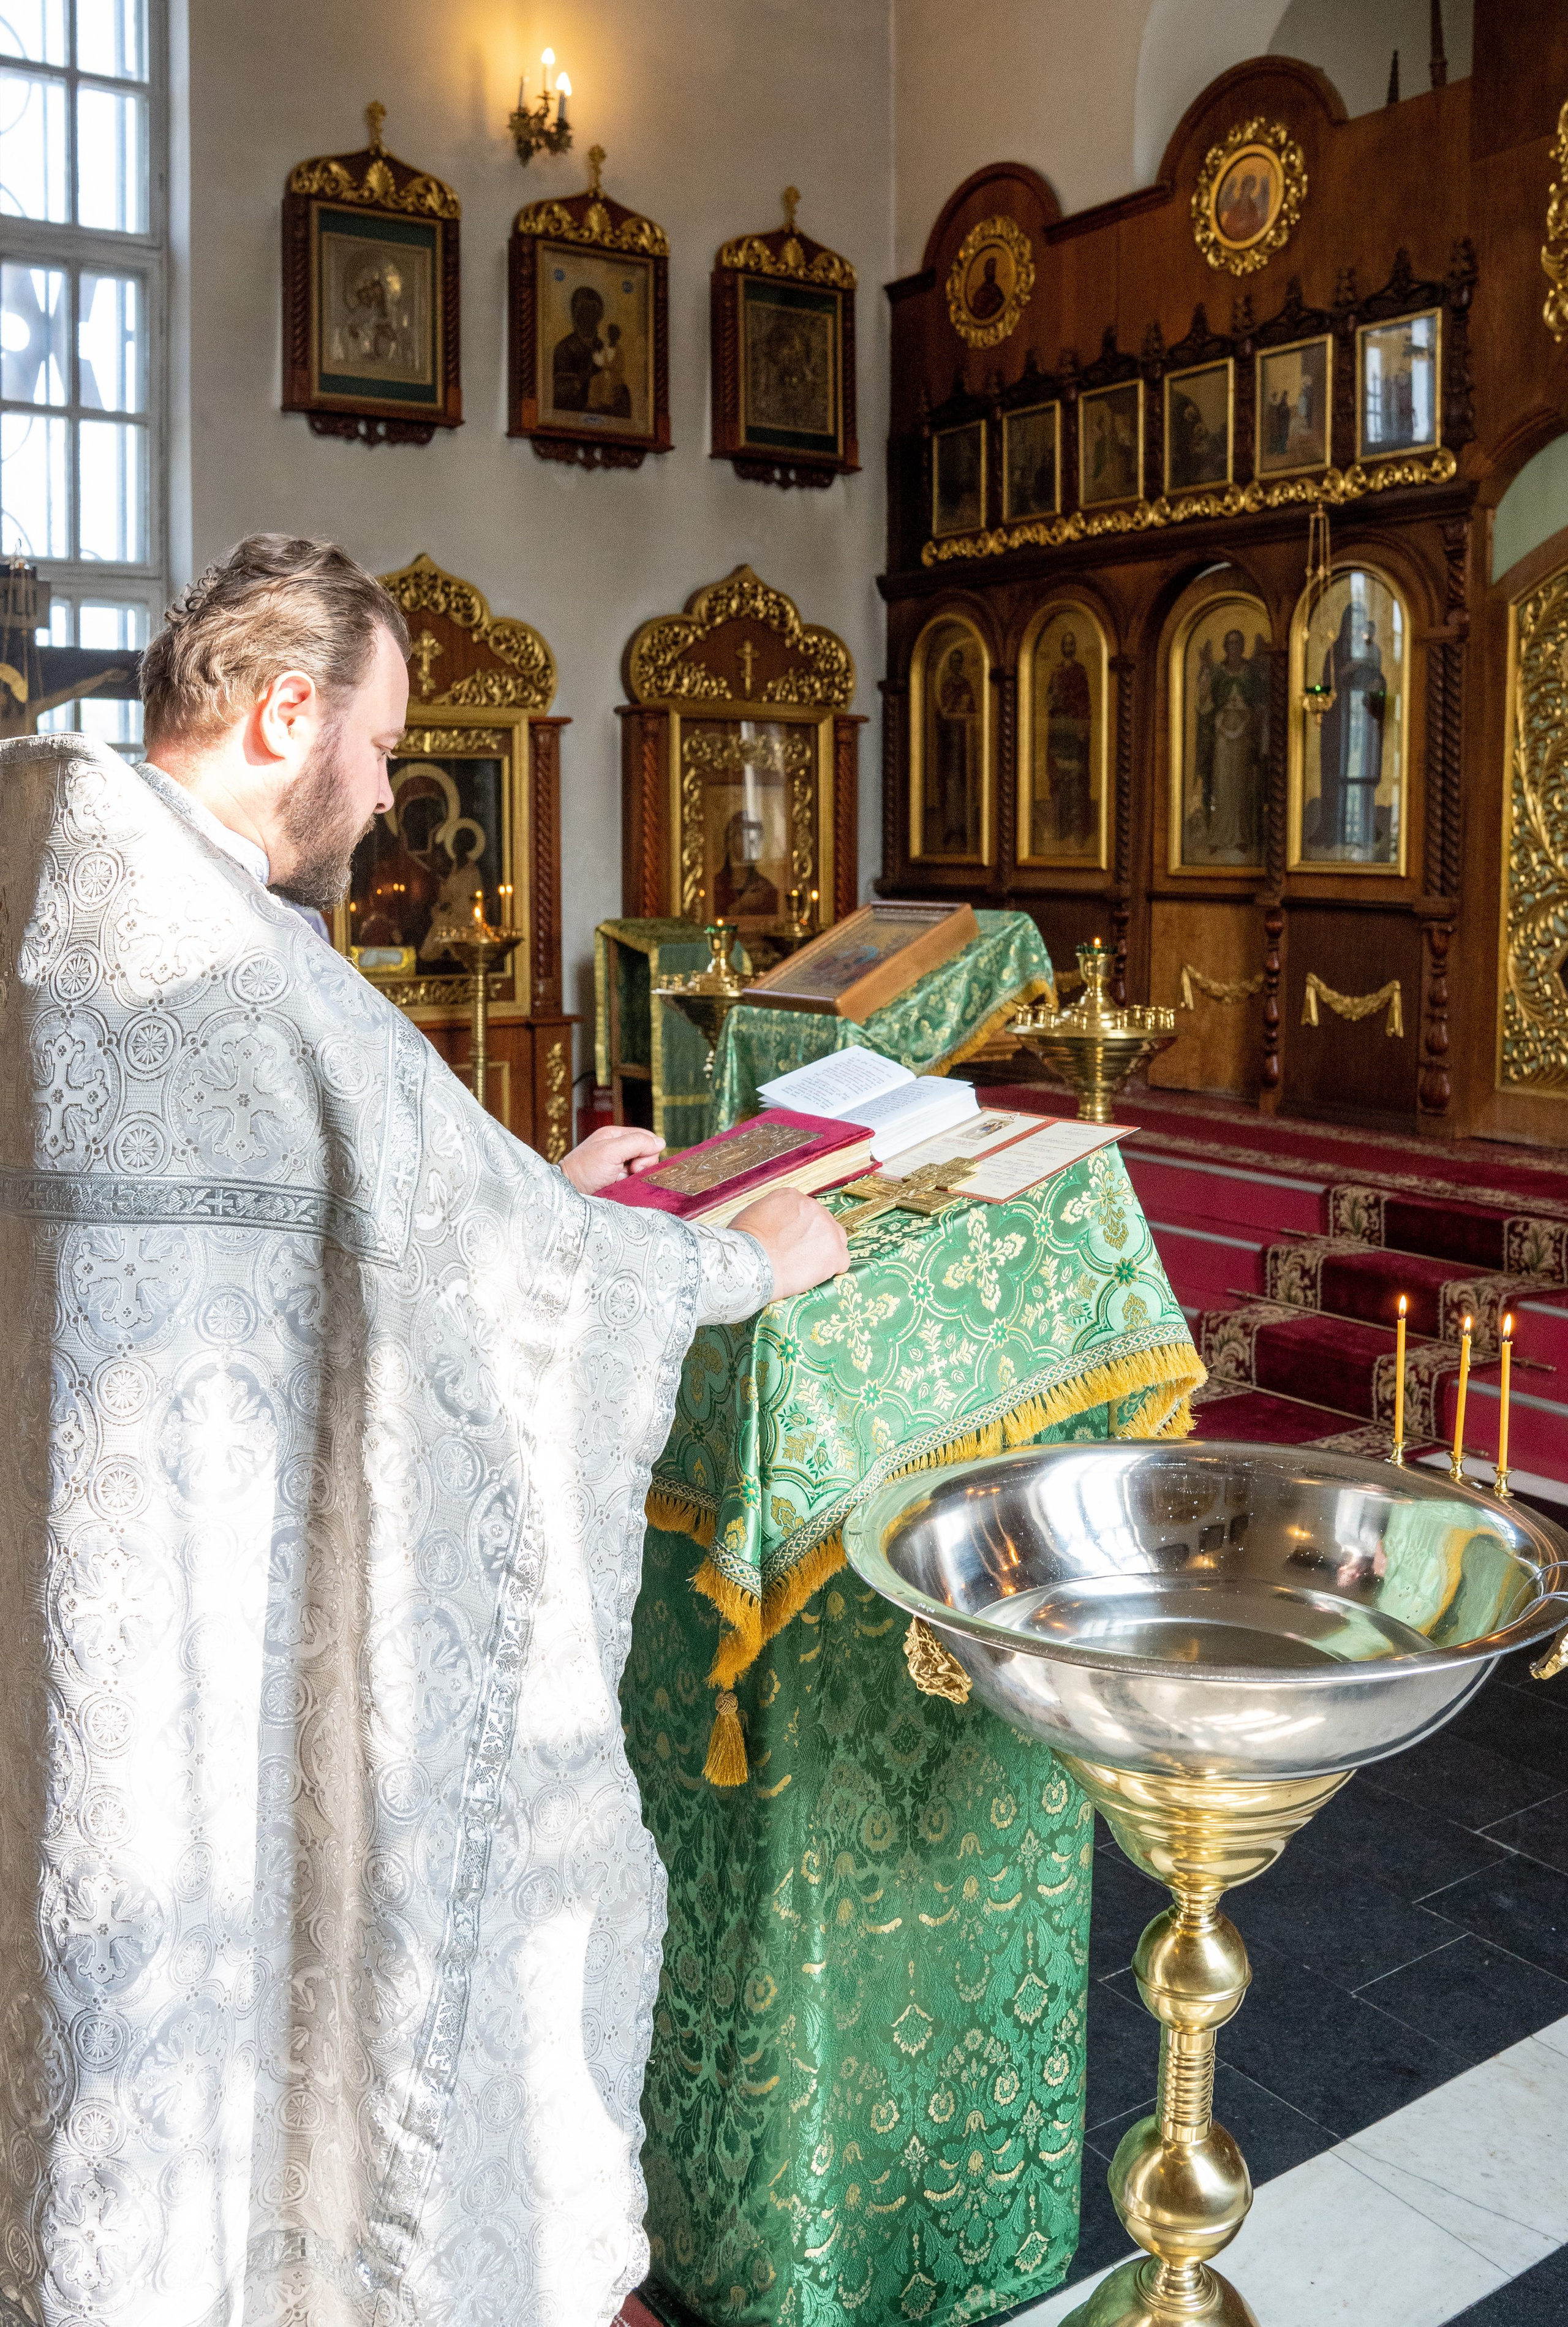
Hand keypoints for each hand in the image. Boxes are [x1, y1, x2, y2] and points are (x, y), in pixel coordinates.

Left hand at [561, 1124, 664, 1194]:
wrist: (568, 1194)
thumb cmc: (584, 1170)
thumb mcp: (610, 1151)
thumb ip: (636, 1143)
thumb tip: (661, 1142)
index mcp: (615, 1135)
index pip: (646, 1137)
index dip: (648, 1150)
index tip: (634, 1164)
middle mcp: (617, 1148)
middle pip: (646, 1154)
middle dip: (640, 1165)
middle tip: (624, 1173)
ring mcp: (617, 1165)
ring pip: (642, 1169)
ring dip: (633, 1177)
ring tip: (617, 1181)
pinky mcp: (617, 1180)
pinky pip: (634, 1181)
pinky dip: (629, 1185)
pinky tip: (617, 1186)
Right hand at [730, 1188, 849, 1300]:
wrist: (751, 1264)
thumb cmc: (744, 1245)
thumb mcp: (753, 1215)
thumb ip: (771, 1214)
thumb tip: (773, 1225)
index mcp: (792, 1197)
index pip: (805, 1211)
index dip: (799, 1229)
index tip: (791, 1241)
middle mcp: (813, 1207)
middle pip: (823, 1223)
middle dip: (814, 1238)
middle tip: (799, 1256)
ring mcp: (827, 1230)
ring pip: (836, 1240)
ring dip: (825, 1252)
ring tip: (807, 1267)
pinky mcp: (835, 1253)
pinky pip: (842, 1261)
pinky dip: (831, 1270)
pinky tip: (816, 1276)